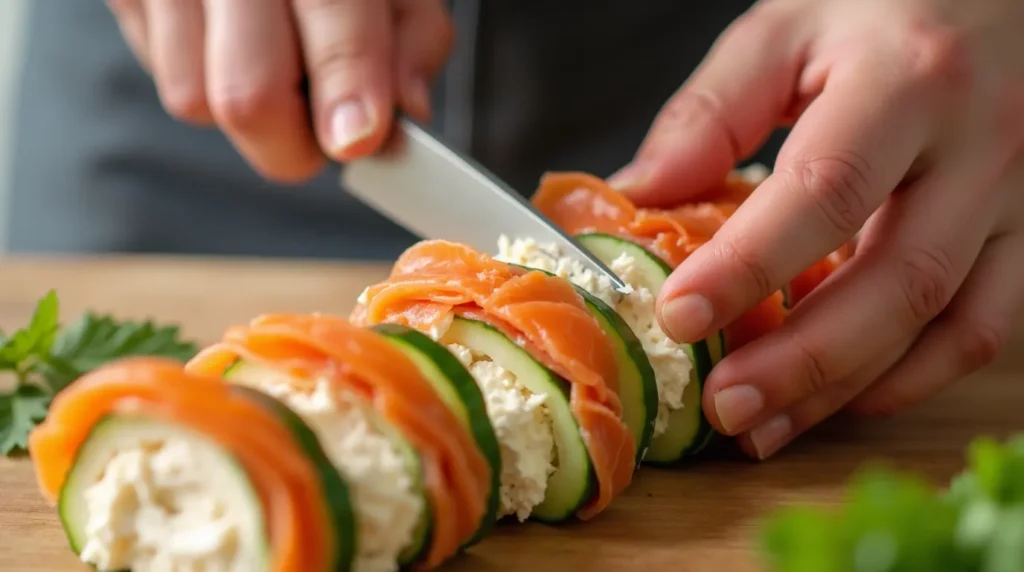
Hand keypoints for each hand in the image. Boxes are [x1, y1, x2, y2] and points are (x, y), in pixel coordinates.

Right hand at [106, 0, 452, 181]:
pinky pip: (163, 75)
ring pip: (196, 100)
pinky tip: (231, 42)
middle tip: (326, 134)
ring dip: (247, 111)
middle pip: (248, 94)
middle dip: (294, 142)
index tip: (358, 140)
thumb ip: (413, 37)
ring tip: (277, 63)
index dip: (349, 87)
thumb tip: (407, 109)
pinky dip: (206, 79)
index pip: (332, 15)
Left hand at [610, 0, 1023, 458]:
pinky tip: (847, 398)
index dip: (748, 265)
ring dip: (849, 388)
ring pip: (944, 321)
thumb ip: (712, 111)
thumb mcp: (787, 26)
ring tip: (765, 426)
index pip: (823, 190)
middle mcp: (980, 144)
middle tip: (725, 407)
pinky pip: (986, 326)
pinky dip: (916, 376)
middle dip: (802, 359)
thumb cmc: (887, 3)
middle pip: (894, 279)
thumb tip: (641, 195)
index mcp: (907, 80)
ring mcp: (1018, 195)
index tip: (676, 316)